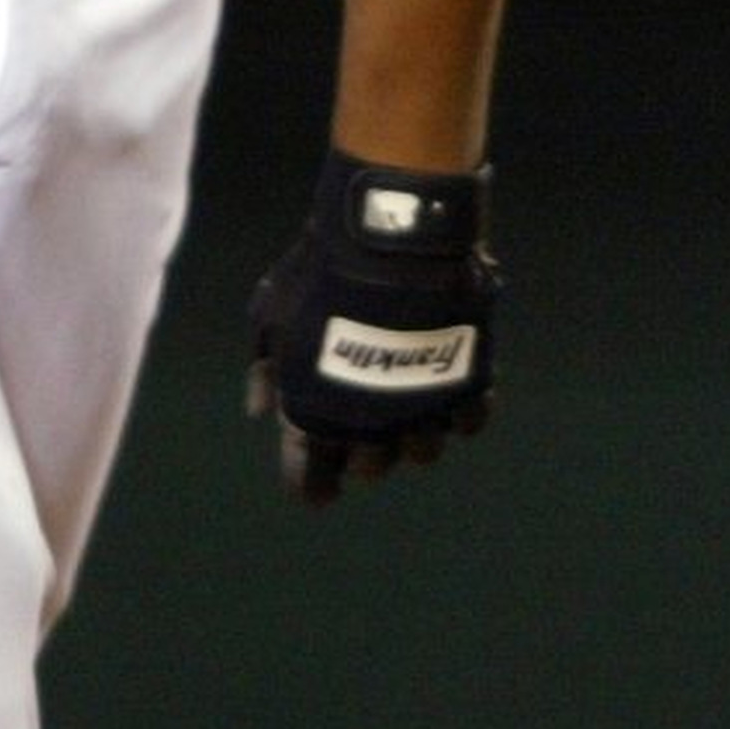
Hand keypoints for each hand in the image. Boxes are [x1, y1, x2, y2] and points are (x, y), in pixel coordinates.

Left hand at [247, 151, 496, 505]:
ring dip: (413, 437)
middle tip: (363, 429)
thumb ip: (265, 368)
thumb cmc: (319, 275)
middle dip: (364, 455)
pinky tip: (446, 390)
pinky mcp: (467, 385)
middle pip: (372, 469)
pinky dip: (458, 412)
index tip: (320, 488)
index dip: (314, 487)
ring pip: (423, 453)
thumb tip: (260, 409)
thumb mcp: (272, 315)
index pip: (312, 482)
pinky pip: (469, 422)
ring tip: (408, 407)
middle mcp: (373, 425)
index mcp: (318, 416)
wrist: (388, 240)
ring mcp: (424, 408)